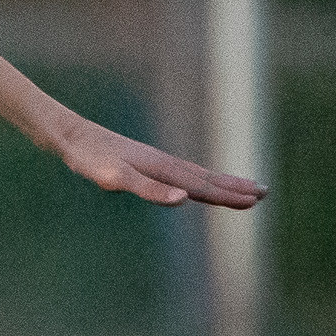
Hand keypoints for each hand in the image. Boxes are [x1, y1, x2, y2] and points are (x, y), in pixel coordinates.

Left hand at [57, 118, 263, 207]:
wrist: (69, 135)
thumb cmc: (89, 159)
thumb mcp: (115, 178)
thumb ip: (149, 189)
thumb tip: (184, 199)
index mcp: (162, 169)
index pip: (202, 186)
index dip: (228, 194)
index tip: (256, 199)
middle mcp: (163, 163)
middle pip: (205, 177)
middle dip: (234, 186)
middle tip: (265, 192)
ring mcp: (154, 161)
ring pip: (194, 173)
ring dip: (220, 181)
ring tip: (242, 186)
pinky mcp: (142, 161)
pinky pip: (178, 172)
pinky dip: (195, 178)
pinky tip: (193, 182)